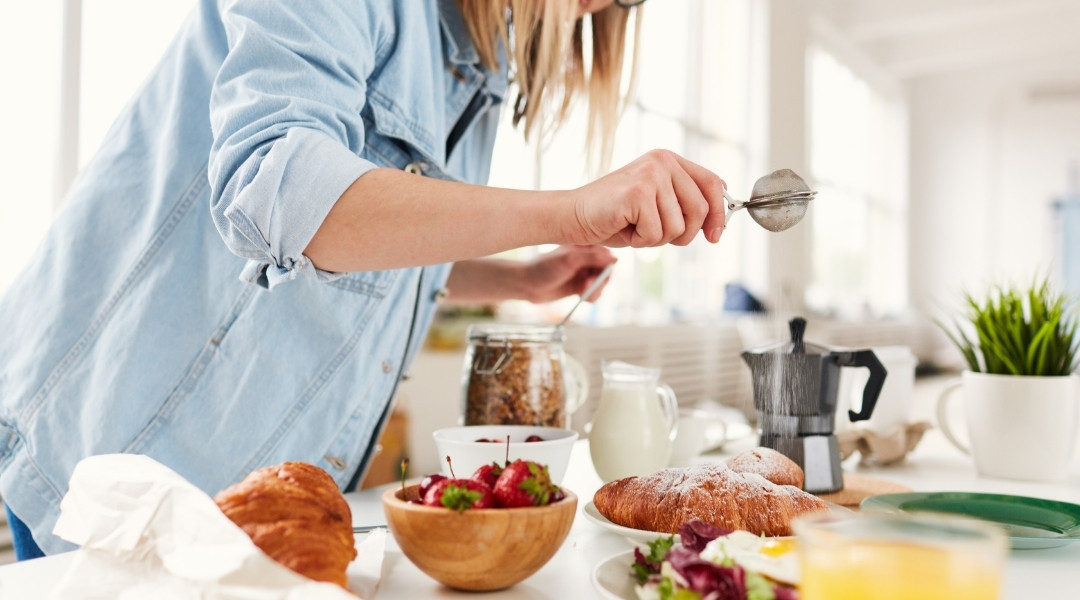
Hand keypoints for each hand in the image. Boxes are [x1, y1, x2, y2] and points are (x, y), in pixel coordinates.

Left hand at [521, 245, 615, 303]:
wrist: (527, 284)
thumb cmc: (544, 268)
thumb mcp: (569, 260)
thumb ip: (592, 258)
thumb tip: (615, 259)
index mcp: (584, 246)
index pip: (606, 254)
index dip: (606, 266)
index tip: (595, 275)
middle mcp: (586, 258)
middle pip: (606, 270)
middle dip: (600, 281)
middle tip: (587, 286)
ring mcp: (583, 272)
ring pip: (601, 283)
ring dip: (596, 290)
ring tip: (582, 293)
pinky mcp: (580, 285)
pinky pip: (594, 292)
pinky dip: (591, 297)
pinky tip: (581, 298)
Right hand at [564, 150, 726, 246]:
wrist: (574, 216)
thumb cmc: (614, 216)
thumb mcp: (657, 206)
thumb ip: (684, 205)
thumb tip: (717, 224)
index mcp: (669, 160)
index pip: (712, 184)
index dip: (718, 215)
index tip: (714, 237)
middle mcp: (662, 161)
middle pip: (699, 210)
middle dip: (683, 234)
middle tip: (655, 234)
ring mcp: (650, 174)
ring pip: (678, 227)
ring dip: (656, 238)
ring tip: (634, 226)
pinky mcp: (638, 192)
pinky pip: (656, 233)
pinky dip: (640, 241)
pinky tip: (624, 228)